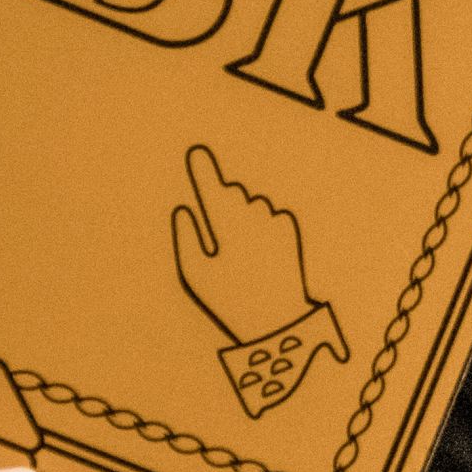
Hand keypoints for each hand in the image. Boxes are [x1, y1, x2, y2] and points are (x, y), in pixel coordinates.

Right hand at [172, 145, 321, 346]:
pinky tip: (260, 253)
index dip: (202, 168)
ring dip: (242, 217)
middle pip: (231, 194)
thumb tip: (183, 210)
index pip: (210, 186)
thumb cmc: (231, 300)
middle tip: (221, 241)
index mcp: (225, 224)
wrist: (280, 319)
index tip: (197, 152)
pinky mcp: (288, 228)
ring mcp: (273, 220)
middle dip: (222, 204)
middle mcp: (252, 215)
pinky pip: (268, 215)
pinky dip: (261, 226)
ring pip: (250, 204)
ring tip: (242, 254)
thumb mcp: (197, 275)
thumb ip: (186, 237)